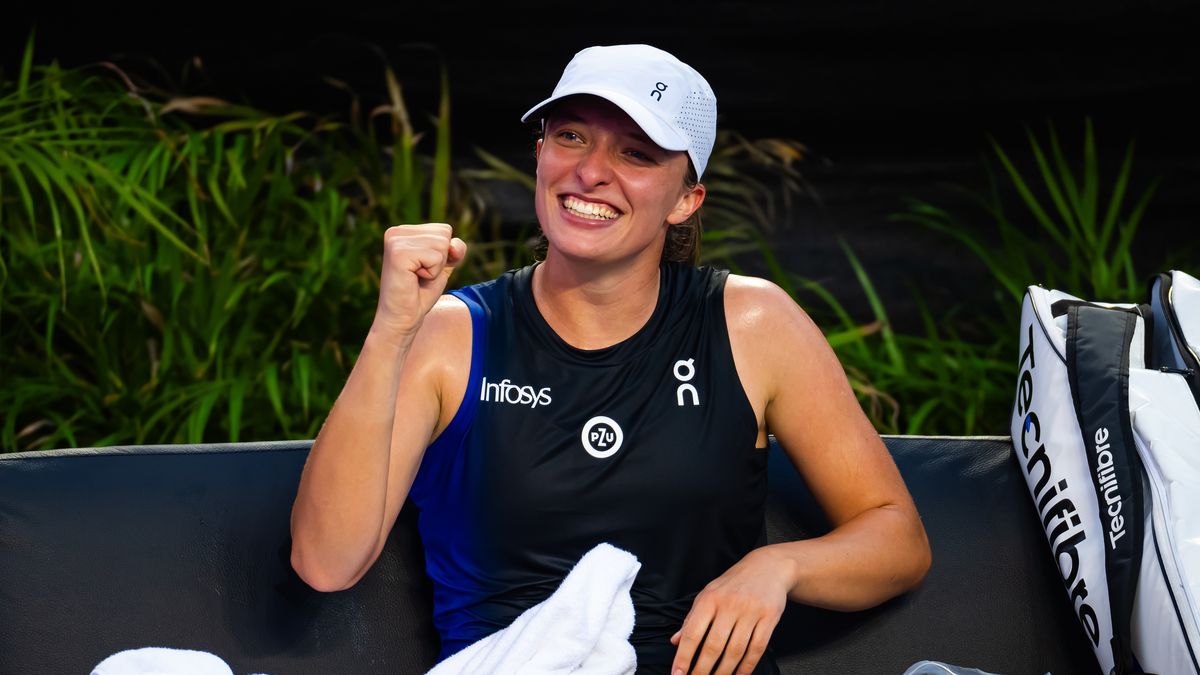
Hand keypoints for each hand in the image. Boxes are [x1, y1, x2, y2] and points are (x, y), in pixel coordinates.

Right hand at [372, 223, 466, 341]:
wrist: (403, 318)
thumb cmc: (420, 294)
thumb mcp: (443, 266)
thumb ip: (454, 249)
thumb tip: (454, 245)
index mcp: (404, 231)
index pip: (444, 230)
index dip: (444, 255)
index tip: (423, 269)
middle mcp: (396, 232)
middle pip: (444, 234)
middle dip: (440, 260)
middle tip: (420, 276)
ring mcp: (395, 240)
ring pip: (442, 245)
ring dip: (436, 268)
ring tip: (416, 278)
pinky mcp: (398, 253)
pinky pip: (436, 257)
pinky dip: (432, 273)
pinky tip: (414, 279)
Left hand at [670, 547, 792, 674]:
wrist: (767, 567)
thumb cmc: (734, 583)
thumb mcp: (708, 594)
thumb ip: (691, 619)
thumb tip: (675, 641)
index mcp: (709, 599)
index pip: (693, 633)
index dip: (683, 656)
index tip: (677, 674)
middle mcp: (729, 605)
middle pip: (714, 646)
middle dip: (703, 670)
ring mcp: (750, 612)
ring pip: (735, 650)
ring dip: (724, 672)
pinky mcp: (769, 618)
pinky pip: (757, 648)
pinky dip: (747, 666)